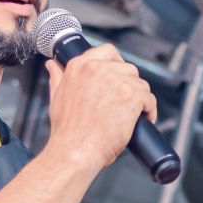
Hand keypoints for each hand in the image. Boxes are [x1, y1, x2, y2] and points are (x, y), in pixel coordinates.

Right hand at [43, 44, 157, 176]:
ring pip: (140, 83)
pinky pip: (149, 99)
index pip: (107, 52)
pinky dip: (149, 110)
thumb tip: (53, 65)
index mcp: (80, 66)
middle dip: (129, 84)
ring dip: (139, 98)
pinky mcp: (131, 95)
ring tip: (131, 114)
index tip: (119, 77)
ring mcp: (117, 81)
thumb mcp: (57, 98)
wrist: (75, 150)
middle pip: (128, 68)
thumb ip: (57, 77)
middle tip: (125, 102)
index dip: (116, 64)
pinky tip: (141, 120)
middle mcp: (98, 68)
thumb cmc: (67, 131)